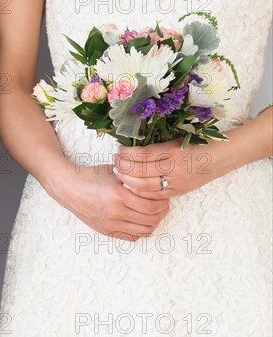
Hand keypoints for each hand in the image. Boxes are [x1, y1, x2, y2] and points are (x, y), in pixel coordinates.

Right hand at [45, 163, 169, 240]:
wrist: (67, 188)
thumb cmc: (90, 176)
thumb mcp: (114, 171)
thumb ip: (134, 177)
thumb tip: (155, 180)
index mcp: (118, 195)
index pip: (152, 206)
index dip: (163, 202)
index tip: (164, 196)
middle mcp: (114, 213)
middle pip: (150, 220)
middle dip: (161, 213)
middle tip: (162, 205)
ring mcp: (110, 224)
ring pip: (143, 231)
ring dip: (153, 223)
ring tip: (153, 213)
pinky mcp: (106, 231)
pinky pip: (131, 237)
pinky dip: (140, 231)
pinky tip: (140, 221)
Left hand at [114, 139, 230, 198]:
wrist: (221, 158)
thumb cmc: (197, 144)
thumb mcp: (175, 140)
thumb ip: (154, 147)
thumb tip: (129, 150)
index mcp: (172, 152)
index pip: (142, 155)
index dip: (126, 154)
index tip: (119, 150)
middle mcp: (174, 169)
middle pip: (139, 172)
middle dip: (123, 167)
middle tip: (115, 162)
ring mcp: (175, 184)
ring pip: (143, 187)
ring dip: (127, 180)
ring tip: (119, 172)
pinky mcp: (176, 193)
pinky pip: (152, 196)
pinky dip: (138, 191)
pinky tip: (130, 185)